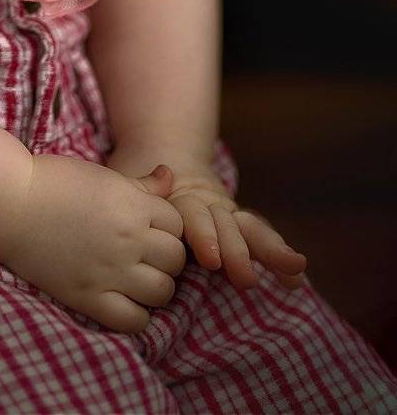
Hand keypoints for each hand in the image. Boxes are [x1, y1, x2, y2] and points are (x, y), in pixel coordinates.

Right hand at [0, 153, 186, 333]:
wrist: (9, 203)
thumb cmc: (54, 182)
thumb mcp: (102, 176)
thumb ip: (141, 183)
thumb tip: (168, 175)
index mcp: (132, 204)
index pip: (177, 224)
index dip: (166, 228)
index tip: (149, 230)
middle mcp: (128, 238)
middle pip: (175, 259)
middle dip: (165, 258)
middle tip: (144, 256)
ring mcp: (110, 270)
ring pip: (163, 291)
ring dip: (155, 287)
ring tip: (135, 280)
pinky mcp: (89, 296)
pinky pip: (135, 319)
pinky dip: (136, 314)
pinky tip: (122, 300)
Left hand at [104, 145, 307, 293]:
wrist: (159, 149)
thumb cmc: (133, 179)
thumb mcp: (128, 182)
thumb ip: (137, 188)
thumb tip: (140, 190)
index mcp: (177, 195)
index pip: (192, 215)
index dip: (203, 235)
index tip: (211, 259)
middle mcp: (205, 202)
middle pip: (224, 225)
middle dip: (236, 250)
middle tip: (244, 277)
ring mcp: (223, 211)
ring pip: (247, 228)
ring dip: (269, 249)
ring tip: (294, 268)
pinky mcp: (234, 222)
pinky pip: (257, 236)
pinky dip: (276, 254)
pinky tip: (296, 277)